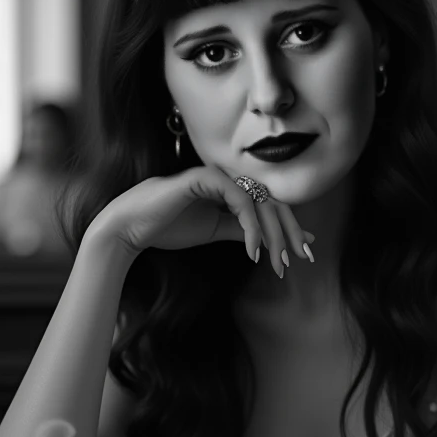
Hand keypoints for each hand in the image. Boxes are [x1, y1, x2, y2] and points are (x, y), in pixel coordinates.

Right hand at [88, 164, 314, 279]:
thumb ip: (244, 232)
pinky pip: (239, 199)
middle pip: (272, 201)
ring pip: (260, 201)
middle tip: (301, 258)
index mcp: (231, 188)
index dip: (289, 227)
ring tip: (278, 261)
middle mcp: (228, 178)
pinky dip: (250, 226)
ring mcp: (217, 176)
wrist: (132, 228)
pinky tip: (252, 251)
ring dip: (273, 233)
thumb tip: (274, 241)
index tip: (303, 253)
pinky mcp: (204, 178)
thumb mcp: (216, 231)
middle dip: (289, 232)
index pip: (270, 204)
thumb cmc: (169, 228)